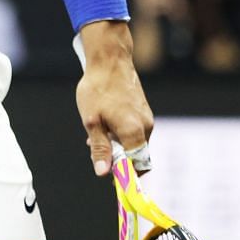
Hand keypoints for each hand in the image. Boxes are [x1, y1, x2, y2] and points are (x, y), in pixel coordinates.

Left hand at [76, 21, 154, 176]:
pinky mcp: (143, 111)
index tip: (110, 179)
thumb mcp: (92, 121)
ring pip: (134, 143)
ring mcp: (146, 118)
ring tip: (95, 136)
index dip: (125, 176)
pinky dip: (120, 135)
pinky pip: (134, 132)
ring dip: (117, 146)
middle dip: (118, 160)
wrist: (109, 60)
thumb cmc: (98, 90)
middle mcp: (146, 127)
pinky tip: (103, 126)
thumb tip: (103, 173)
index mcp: (134, 132)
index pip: (137, 166)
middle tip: (96, 154)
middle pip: (136, 156)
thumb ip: (100, 149)